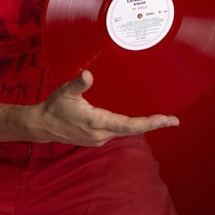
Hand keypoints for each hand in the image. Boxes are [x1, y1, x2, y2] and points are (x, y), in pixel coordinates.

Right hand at [31, 70, 178, 146]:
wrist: (42, 126)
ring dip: (142, 126)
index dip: (150, 122)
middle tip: (173, 120)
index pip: (129, 124)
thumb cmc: (54, 107)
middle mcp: (101, 134)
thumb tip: (88, 74)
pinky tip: (137, 121)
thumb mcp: (65, 93)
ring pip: (126, 132)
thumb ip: (78, 84)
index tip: (167, 119)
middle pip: (133, 130)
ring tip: (160, 119)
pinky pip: (118, 132)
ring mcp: (99, 139)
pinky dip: (130, 127)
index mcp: (97, 122)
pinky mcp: (97, 139)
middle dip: (153, 124)